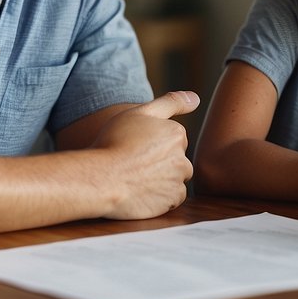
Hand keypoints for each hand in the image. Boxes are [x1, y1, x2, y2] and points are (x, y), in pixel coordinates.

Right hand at [90, 90, 198, 218]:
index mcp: (176, 134)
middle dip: (160, 162)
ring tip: (137, 178)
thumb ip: (171, 102)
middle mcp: (183, 157)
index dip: (153, 143)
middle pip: (176, 159)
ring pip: (175, 179)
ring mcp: (178, 180)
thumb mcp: (139, 113)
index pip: (172, 138)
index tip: (136, 146)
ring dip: (162, 180)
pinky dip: (161, 196)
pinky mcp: (172, 200)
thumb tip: (196, 98)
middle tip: (134, 163)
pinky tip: (142, 192)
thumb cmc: (114, 143)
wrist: (101, 178)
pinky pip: (172, 198)